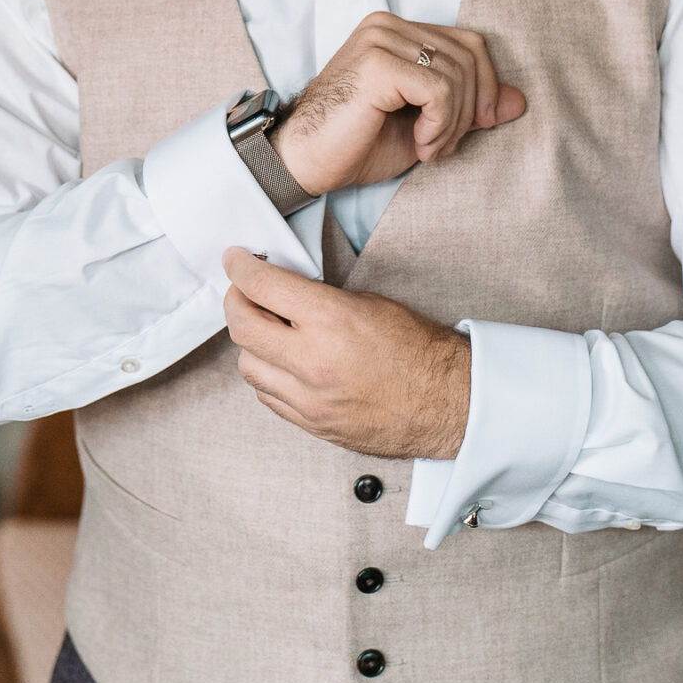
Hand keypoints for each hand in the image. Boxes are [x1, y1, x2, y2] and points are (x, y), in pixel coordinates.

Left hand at [222, 249, 469, 457]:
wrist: (447, 403)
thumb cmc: (417, 350)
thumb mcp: (368, 304)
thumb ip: (317, 298)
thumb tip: (280, 291)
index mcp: (330, 321)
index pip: (262, 285)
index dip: (240, 266)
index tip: (235, 259)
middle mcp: (312, 361)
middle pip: (242, 327)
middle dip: (235, 300)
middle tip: (242, 290)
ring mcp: (309, 398)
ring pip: (247, 365)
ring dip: (250, 342)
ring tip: (268, 329)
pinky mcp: (312, 424)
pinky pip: (268, 395)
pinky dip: (267, 374)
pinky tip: (282, 362)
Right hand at [271, 14, 524, 196]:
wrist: (303, 162)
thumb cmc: (356, 144)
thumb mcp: (427, 125)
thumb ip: (468, 108)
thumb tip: (518, 101)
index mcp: (397, 30)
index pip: (470, 43)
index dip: (484, 87)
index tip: (470, 129)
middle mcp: (388, 25)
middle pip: (469, 55)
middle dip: (470, 110)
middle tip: (443, 146)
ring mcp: (380, 39)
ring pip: (456, 74)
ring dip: (453, 124)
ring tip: (428, 149)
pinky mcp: (377, 62)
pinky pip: (439, 88)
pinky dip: (440, 125)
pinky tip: (420, 145)